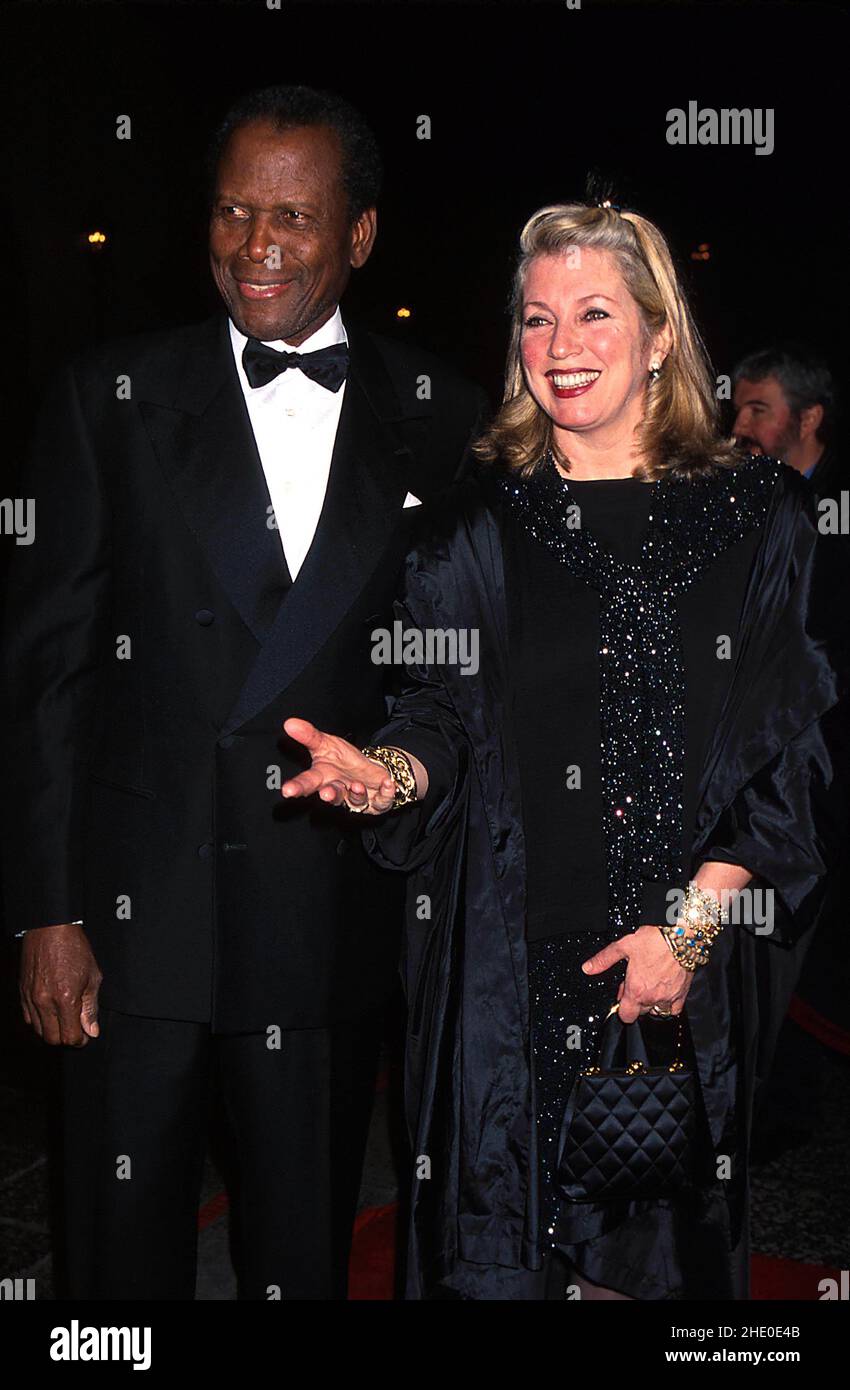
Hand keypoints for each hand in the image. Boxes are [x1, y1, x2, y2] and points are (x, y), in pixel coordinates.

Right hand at [19, 922, 102, 1046]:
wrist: (50, 929)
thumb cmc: (74, 949)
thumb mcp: (92, 976)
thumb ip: (90, 1007)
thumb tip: (92, 1031)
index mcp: (65, 998)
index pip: (70, 1036)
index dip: (81, 1040)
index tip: (87, 1034)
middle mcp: (45, 1002)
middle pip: (52, 1039)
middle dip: (66, 1038)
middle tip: (76, 1029)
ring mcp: (31, 998)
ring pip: (39, 1031)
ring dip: (53, 1030)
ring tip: (64, 1019)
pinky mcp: (22, 993)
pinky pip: (28, 1018)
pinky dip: (40, 1021)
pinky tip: (51, 1011)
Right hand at [282, 718, 407, 814]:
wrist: (369, 770)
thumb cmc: (344, 760)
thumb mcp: (326, 743)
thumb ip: (308, 736)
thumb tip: (289, 723)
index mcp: (323, 778)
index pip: (307, 782)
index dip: (297, 787)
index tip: (287, 791)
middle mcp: (339, 791)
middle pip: (330, 795)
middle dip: (328, 796)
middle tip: (324, 794)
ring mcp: (356, 798)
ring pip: (354, 800)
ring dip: (355, 794)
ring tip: (356, 785)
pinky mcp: (376, 802)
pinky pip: (382, 800)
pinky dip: (385, 793)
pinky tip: (388, 784)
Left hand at [581, 924, 692, 1023]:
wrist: (682, 938)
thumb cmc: (653, 941)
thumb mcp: (623, 946)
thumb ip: (604, 960)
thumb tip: (587, 968)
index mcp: (636, 989)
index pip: (626, 1016)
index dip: (622, 1007)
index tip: (624, 993)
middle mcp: (651, 998)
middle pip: (640, 1013)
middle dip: (636, 1001)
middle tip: (637, 982)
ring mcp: (667, 998)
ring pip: (656, 1012)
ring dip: (651, 1003)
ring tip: (650, 985)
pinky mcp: (682, 995)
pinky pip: (673, 1010)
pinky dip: (668, 1005)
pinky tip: (664, 990)